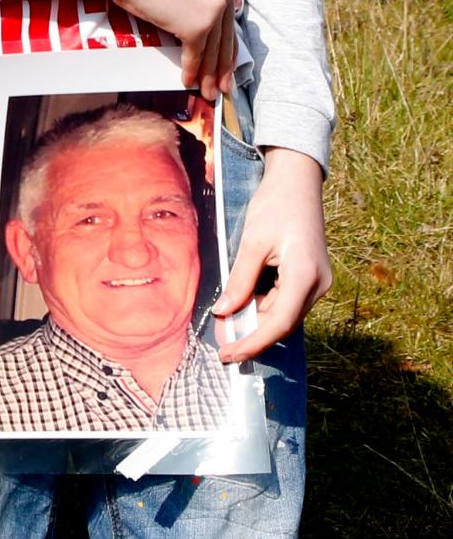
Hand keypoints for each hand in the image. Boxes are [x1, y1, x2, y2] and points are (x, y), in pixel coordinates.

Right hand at [102, 0, 237, 100]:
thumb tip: (194, 15)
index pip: (227, 16)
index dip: (226, 41)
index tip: (225, 60)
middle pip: (224, 35)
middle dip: (222, 66)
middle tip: (223, 86)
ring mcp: (214, 7)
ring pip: (213, 48)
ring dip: (209, 75)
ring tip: (207, 92)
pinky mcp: (198, 25)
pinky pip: (196, 53)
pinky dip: (191, 70)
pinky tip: (188, 81)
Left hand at [213, 148, 331, 362]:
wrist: (297, 183)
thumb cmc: (275, 207)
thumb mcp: (252, 243)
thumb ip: (239, 280)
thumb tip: (223, 312)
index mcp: (305, 277)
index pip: (278, 323)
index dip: (252, 343)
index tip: (229, 355)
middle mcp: (318, 285)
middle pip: (283, 323)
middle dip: (252, 335)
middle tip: (221, 345)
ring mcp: (317, 282)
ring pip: (284, 313)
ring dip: (256, 321)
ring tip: (226, 327)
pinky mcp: (310, 277)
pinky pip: (286, 300)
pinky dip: (263, 306)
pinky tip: (242, 307)